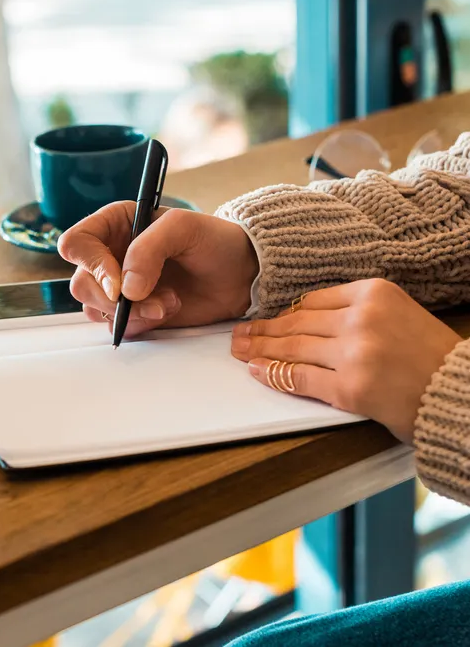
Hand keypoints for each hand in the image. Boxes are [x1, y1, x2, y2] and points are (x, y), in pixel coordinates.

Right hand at [57, 202, 258, 336]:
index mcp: (114, 224)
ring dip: (133, 312)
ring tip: (169, 302)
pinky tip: (168, 310)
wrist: (241, 275)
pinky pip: (117, 326)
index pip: (76, 243)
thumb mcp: (183, 228)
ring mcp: (119, 287)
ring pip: (95, 308)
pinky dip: (141, 324)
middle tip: (150, 298)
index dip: (92, 265)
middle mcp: (109, 255)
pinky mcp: (132, 312)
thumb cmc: (214, 241)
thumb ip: (148, 249)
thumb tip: (126, 289)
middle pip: (81, 283)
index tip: (118, 282)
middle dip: (115, 298)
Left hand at [231, 278, 461, 443]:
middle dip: (263, 330)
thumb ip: (358, 312)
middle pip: (298, 322)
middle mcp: (362, 318)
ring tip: (240, 350)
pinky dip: (274, 374)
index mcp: (375, 292)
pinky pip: (300, 377)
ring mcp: (354, 354)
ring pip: (292, 348)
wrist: (461, 394)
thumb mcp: (399, 314)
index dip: (284, 312)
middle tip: (239, 334)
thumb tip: (306, 319)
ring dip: (260, 350)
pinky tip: (257, 371)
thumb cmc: (432, 358)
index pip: (313, 300)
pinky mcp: (349, 388)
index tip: (266, 318)